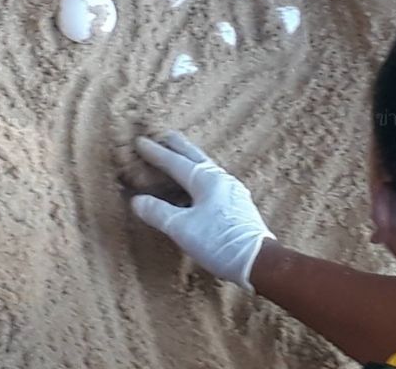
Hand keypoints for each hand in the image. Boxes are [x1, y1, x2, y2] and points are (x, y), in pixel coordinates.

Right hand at [131, 131, 275, 291]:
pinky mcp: (237, 205)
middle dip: (178, 146)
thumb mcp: (182, 228)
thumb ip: (158, 212)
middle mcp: (221, 180)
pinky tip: (196, 188)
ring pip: (205, 169)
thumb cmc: (220, 242)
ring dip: (190, 161)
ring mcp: (232, 191)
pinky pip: (212, 183)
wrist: (258, 261)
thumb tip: (137, 201)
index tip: (140, 142)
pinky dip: (199, 178)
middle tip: (166, 135)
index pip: (175, 162)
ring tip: (180, 157)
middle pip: (195, 157)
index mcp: (206, 181)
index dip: (156, 153)